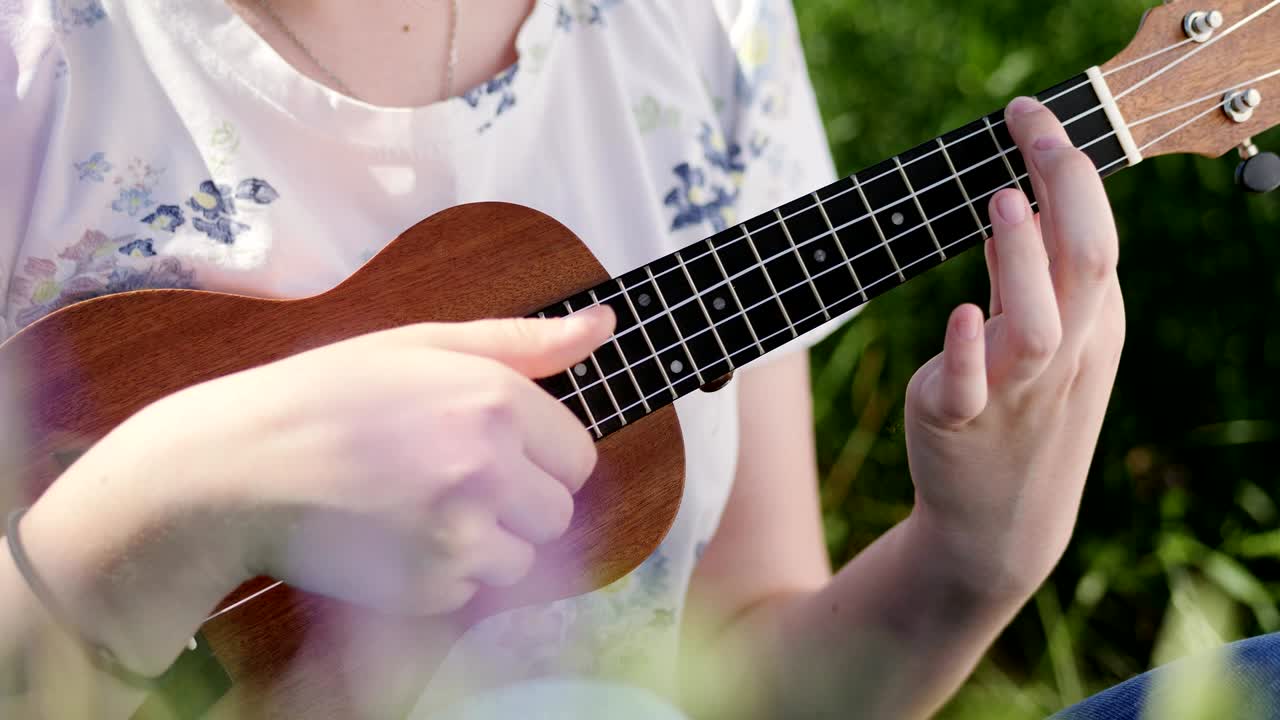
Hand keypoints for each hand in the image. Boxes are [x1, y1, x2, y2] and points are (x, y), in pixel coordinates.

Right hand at [142, 308, 615, 615]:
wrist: (234, 468)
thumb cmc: (328, 395)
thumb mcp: (423, 344)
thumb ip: (522, 342)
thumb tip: (605, 326)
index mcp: (495, 401)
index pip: (578, 456)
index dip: (537, 455)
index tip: (489, 448)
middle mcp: (488, 469)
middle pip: (557, 513)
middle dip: (518, 502)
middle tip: (449, 479)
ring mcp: (458, 535)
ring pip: (522, 560)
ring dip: (486, 544)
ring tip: (417, 509)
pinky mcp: (427, 588)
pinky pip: (470, 592)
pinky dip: (442, 575)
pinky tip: (392, 539)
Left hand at [903, 97, 1124, 594]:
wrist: (999, 521)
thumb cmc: (1025, 414)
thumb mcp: (1049, 341)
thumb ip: (1033, 274)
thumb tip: (1018, 200)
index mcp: (1091, 325)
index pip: (1096, 234)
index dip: (1072, 170)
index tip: (1035, 113)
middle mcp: (1063, 353)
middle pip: (1086, 264)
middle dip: (1067, 190)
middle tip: (1035, 130)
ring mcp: (1013, 391)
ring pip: (1037, 324)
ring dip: (1021, 261)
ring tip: (999, 202)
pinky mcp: (959, 421)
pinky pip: (969, 385)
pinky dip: (968, 350)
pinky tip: (960, 314)